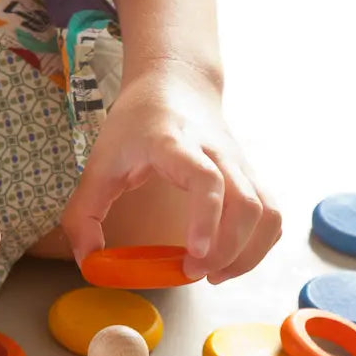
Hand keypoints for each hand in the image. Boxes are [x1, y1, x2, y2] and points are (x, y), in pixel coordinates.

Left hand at [61, 62, 281, 283]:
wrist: (175, 83)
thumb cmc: (137, 122)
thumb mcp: (99, 162)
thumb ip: (84, 214)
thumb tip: (89, 262)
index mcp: (175, 144)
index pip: (206, 179)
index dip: (207, 218)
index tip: (195, 252)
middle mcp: (216, 153)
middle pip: (246, 203)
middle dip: (228, 249)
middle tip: (194, 271)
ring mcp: (239, 164)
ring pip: (266, 211)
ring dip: (247, 252)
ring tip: (214, 273)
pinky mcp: (250, 175)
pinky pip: (271, 214)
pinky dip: (259, 244)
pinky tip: (231, 258)